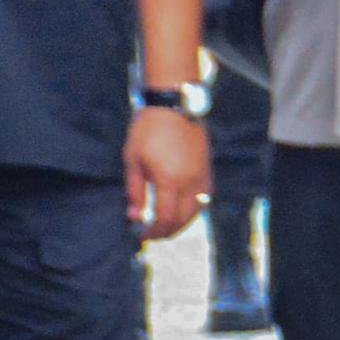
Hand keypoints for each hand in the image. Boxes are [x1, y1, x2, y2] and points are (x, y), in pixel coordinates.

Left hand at [125, 105, 208, 239]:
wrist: (175, 104)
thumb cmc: (148, 129)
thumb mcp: (132, 159)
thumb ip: (134, 190)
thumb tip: (133, 216)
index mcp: (169, 180)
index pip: (164, 218)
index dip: (152, 232)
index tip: (140, 235)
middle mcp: (190, 182)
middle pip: (183, 219)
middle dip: (166, 231)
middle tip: (151, 234)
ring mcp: (202, 175)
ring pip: (197, 211)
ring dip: (181, 222)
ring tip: (166, 224)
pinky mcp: (207, 169)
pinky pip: (204, 198)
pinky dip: (193, 209)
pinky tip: (181, 208)